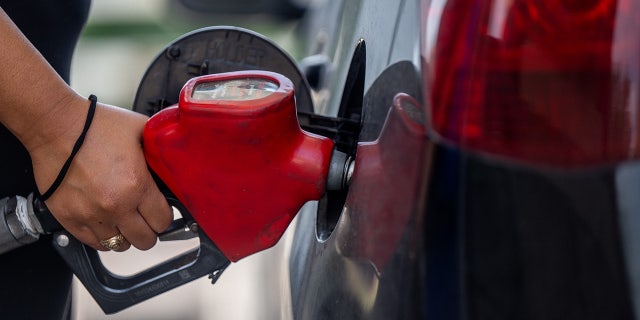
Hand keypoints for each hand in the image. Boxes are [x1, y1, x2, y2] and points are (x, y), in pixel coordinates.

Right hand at [29, 97, 172, 251]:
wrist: (55, 125)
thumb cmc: (94, 125)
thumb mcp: (140, 130)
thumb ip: (158, 150)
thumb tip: (172, 160)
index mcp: (136, 184)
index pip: (163, 221)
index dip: (165, 217)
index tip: (161, 211)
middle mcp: (115, 205)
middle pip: (145, 240)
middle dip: (149, 230)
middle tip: (145, 218)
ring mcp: (91, 214)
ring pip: (119, 245)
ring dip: (125, 235)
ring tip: (124, 220)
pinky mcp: (69, 218)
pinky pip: (93, 243)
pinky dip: (102, 237)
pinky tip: (105, 223)